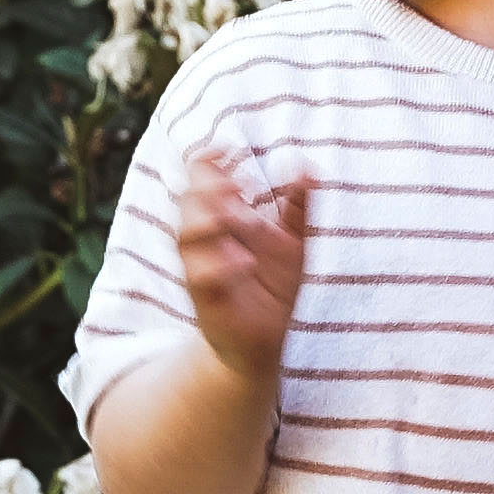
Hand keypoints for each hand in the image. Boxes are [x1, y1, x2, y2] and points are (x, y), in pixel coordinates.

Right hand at [176, 144, 306, 382]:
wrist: (263, 342)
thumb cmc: (272, 289)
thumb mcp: (293, 245)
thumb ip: (298, 208)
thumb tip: (308, 166)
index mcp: (224, 220)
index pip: (201, 181)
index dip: (207, 162)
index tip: (227, 151)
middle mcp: (207, 241)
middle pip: (189, 201)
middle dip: (209, 187)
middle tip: (239, 185)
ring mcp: (202, 268)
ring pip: (186, 236)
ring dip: (207, 221)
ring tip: (238, 216)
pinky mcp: (206, 299)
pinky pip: (201, 277)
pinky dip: (220, 266)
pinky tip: (245, 261)